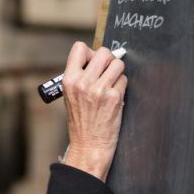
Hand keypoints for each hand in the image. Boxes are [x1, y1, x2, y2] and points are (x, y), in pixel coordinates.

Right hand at [60, 42, 126, 180]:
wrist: (89, 145)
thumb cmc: (81, 121)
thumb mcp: (71, 96)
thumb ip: (80, 76)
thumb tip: (97, 58)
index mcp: (69, 80)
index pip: (80, 48)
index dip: (90, 52)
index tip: (94, 62)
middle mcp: (83, 82)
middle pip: (104, 52)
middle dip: (108, 60)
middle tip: (107, 72)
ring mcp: (99, 89)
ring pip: (118, 64)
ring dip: (117, 72)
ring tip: (111, 85)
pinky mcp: (114, 97)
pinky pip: (124, 80)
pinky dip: (122, 87)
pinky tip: (114, 98)